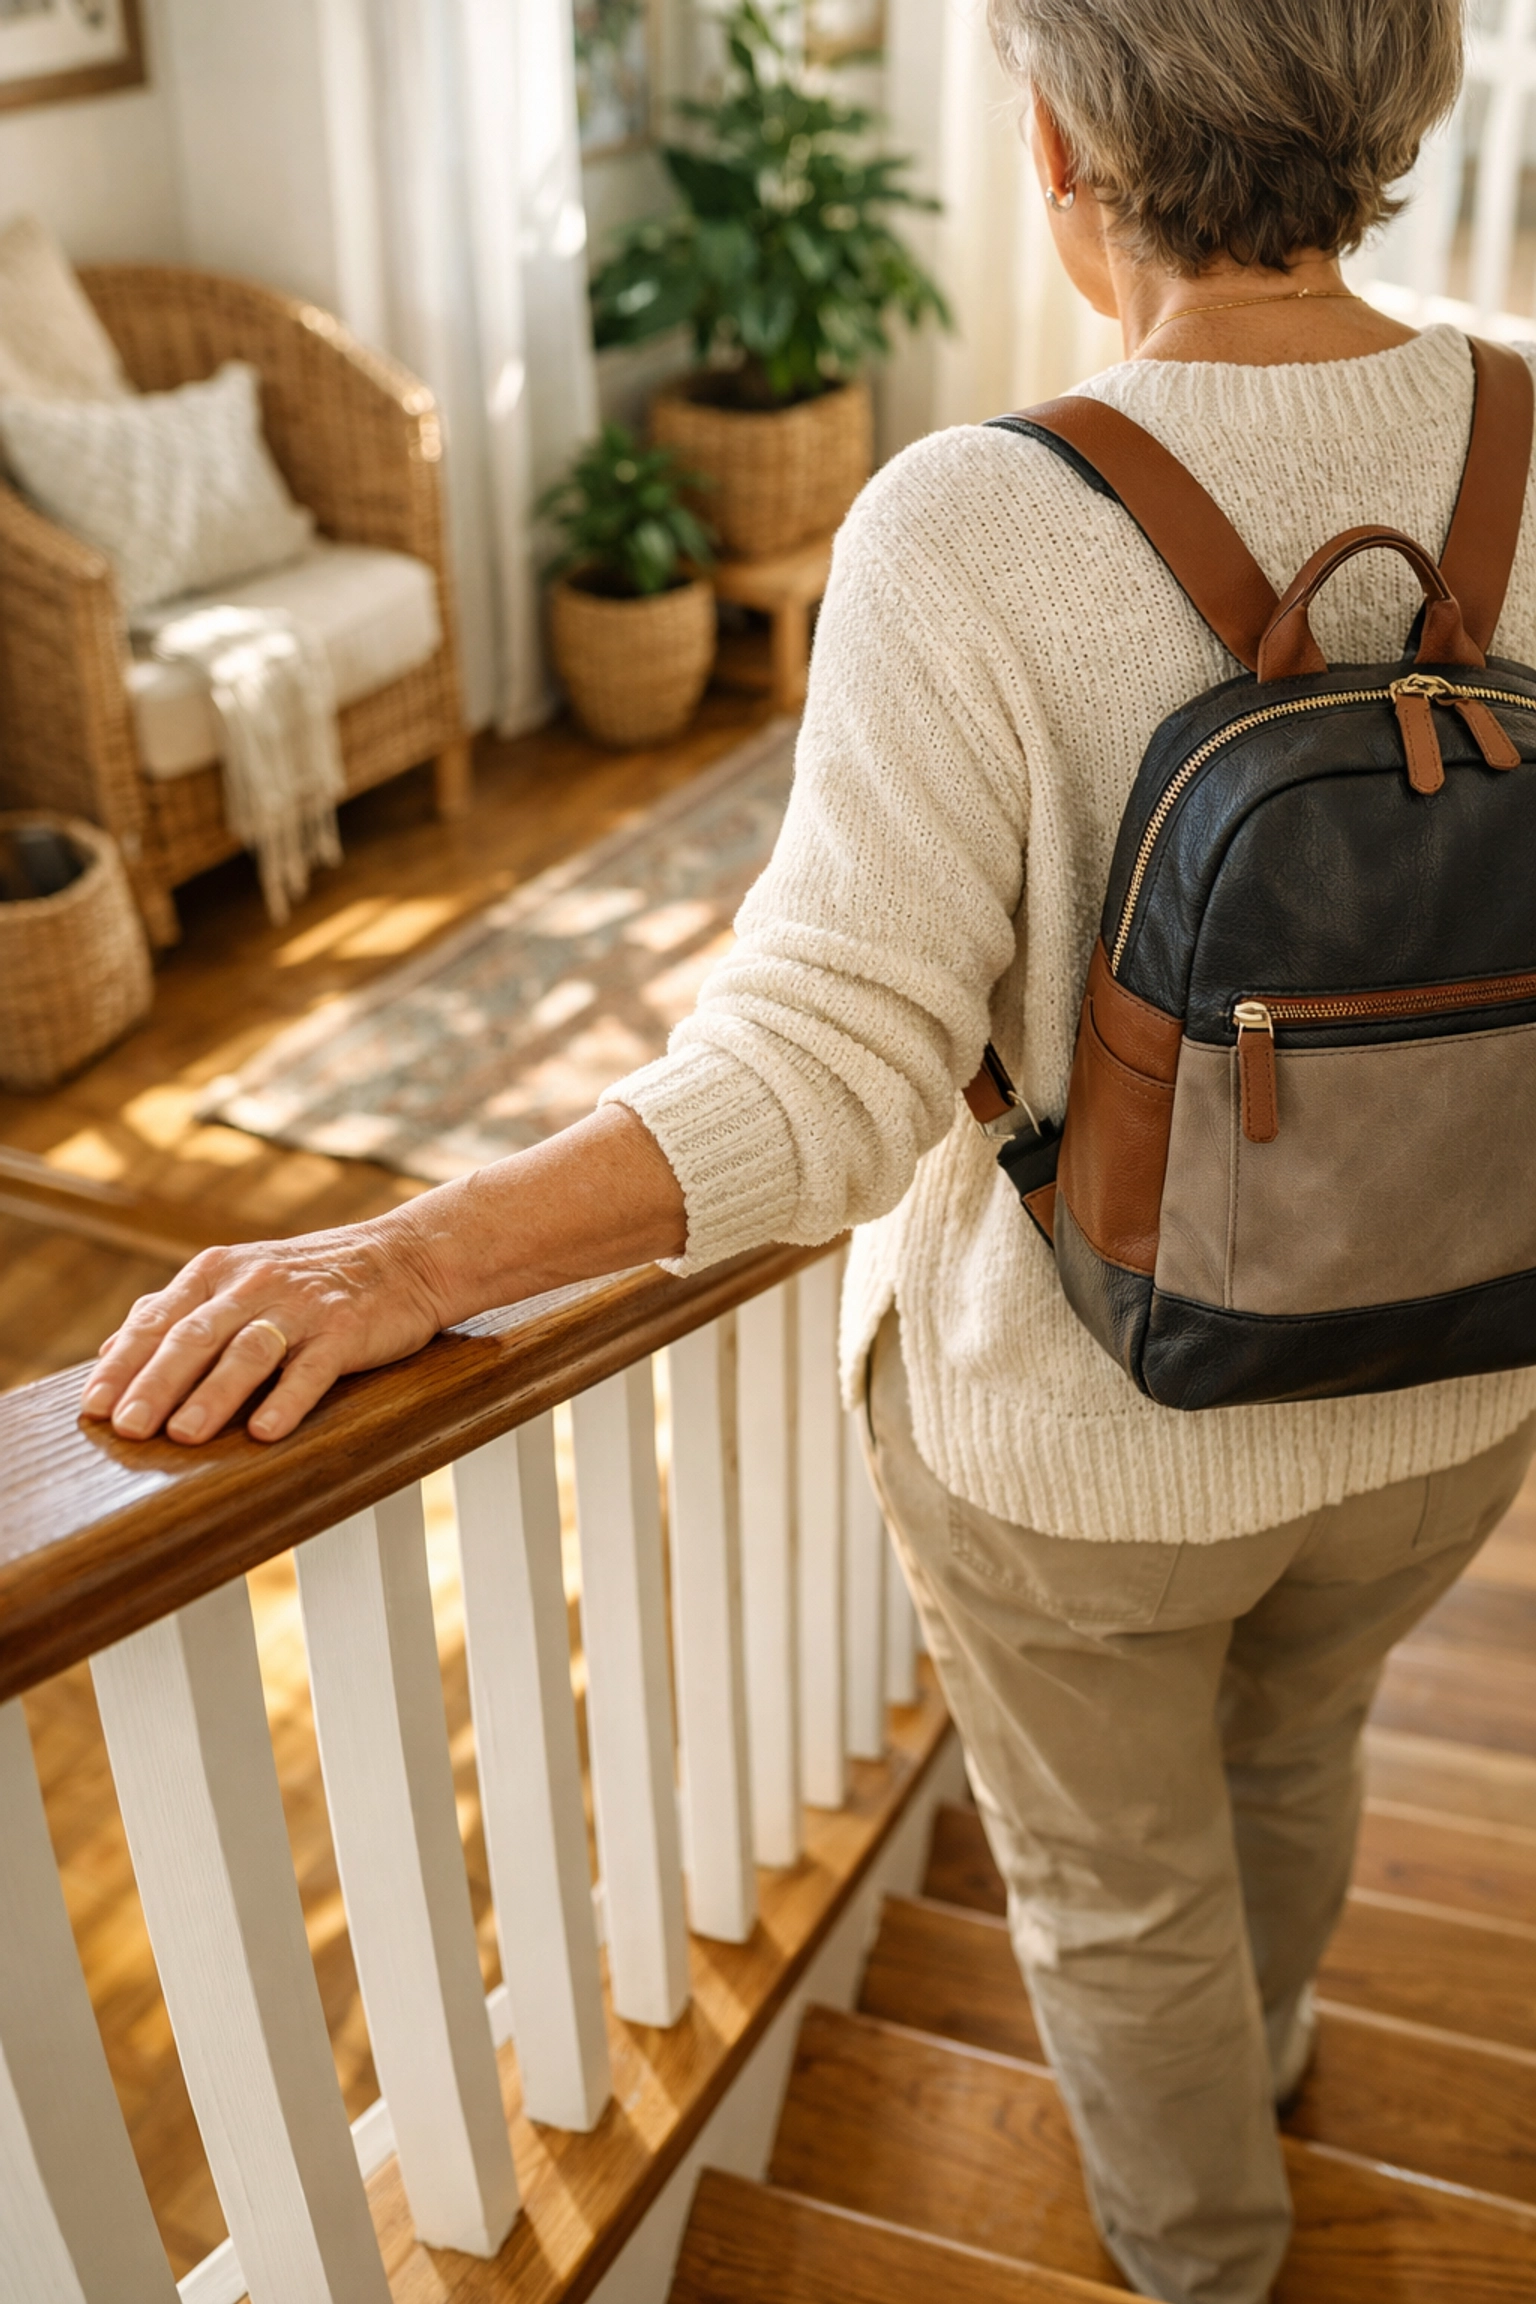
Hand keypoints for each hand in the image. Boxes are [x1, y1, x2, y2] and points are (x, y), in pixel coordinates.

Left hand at [80, 1215, 446, 1445]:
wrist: (403, 1258)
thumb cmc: (310, 1280)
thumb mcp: (237, 1280)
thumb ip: (177, 1311)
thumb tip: (110, 1349)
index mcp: (217, 1273)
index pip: (157, 1320)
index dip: (123, 1365)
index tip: (94, 1407)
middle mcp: (253, 1285)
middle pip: (195, 1336)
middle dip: (156, 1384)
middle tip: (128, 1428)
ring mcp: (301, 1307)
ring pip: (248, 1350)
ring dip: (214, 1395)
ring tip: (185, 1435)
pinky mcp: (345, 1330)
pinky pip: (311, 1368)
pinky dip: (286, 1400)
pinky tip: (264, 1432)